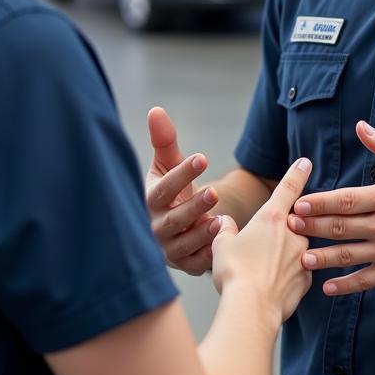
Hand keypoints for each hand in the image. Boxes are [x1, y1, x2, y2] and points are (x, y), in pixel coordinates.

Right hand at [145, 106, 218, 274]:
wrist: (177, 224)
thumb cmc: (173, 189)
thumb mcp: (168, 164)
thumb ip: (164, 140)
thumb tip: (156, 110)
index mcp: (151, 199)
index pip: (164, 187)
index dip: (182, 173)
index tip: (202, 157)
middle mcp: (155, 225)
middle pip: (173, 219)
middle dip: (193, 207)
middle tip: (214, 192)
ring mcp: (168, 248)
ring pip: (184, 244)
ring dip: (202, 234)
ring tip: (221, 221)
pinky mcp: (183, 264)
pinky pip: (195, 264)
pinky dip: (207, 257)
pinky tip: (223, 246)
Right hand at [211, 158, 312, 321]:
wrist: (251, 309)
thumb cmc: (234, 273)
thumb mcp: (221, 244)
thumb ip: (226, 228)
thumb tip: (226, 222)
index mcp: (271, 217)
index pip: (288, 187)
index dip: (297, 172)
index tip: (306, 161)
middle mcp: (292, 233)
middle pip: (292, 223)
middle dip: (282, 228)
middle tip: (263, 244)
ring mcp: (302, 256)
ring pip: (296, 247)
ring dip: (283, 253)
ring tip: (263, 270)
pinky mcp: (307, 280)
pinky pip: (298, 271)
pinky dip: (287, 275)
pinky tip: (271, 286)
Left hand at [288, 121, 374, 295]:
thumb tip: (361, 127)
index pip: (347, 199)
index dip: (319, 203)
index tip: (298, 204)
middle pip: (341, 227)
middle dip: (312, 227)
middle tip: (289, 228)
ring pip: (349, 255)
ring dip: (322, 257)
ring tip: (301, 258)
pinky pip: (366, 279)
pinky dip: (345, 285)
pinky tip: (326, 287)